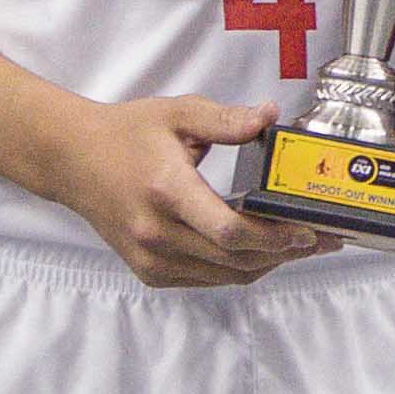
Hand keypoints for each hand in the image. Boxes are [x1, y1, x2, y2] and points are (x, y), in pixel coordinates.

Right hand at [35, 92, 333, 287]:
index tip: (308, 230)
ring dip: (267, 264)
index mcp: (167, 191)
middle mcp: (157, 233)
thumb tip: (269, 117)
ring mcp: (151, 258)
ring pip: (225, 275)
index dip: (274, 238)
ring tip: (300, 246)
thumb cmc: (126, 134)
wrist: (73, 161)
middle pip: (235, 259)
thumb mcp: (177, 114)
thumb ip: (226, 119)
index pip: (228, 231)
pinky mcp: (150, 272)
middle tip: (321, 239)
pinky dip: (238, 268)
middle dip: (285, 252)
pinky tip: (260, 251)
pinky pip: (206, 279)